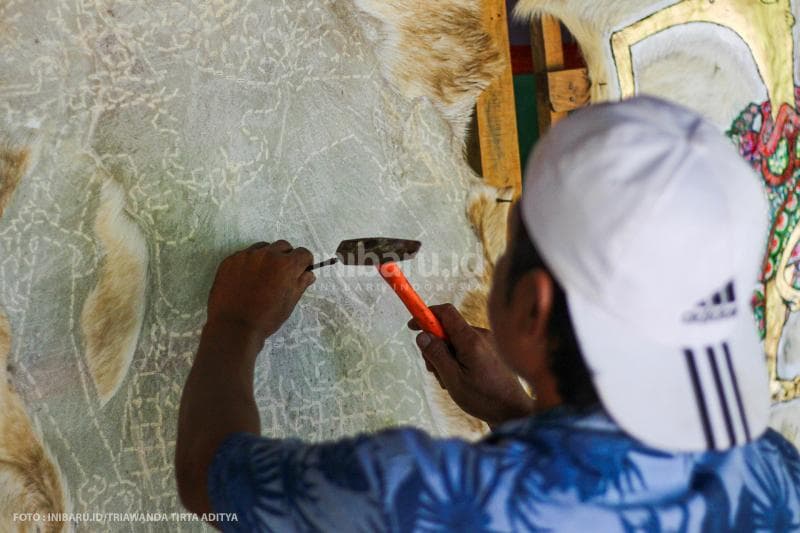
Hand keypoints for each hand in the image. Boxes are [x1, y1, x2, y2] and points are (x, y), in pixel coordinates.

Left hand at [207, 240, 314, 338]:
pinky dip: (249, 263)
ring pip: (263, 248)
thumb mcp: (290, 302)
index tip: (300, 271)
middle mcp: (267, 254)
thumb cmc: (266, 318)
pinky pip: (245, 255)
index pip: (303, 253)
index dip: (304, 263)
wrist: (234, 327)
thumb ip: (301, 283)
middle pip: (283, 246)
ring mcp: (247, 255)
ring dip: (267, 257)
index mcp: (286, 265)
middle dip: (286, 257)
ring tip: (262, 275)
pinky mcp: (230, 260)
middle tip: (281, 274)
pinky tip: (246, 279)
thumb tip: (308, 274)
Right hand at [409, 304, 534, 427]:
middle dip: (435, 345)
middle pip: (449, 329)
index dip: (426, 315)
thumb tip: (422, 335)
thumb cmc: (483, 398)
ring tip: (451, 381)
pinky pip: (468, 347)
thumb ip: (436, 354)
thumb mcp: (452, 379)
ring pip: (457, 341)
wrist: (512, 411)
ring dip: (447, 356)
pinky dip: (458, 359)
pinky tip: (461, 379)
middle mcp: (482, 335)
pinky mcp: (492, 350)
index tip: (413, 326)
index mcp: (471, 340)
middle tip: (434, 369)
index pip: (446, 312)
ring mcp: (488, 342)